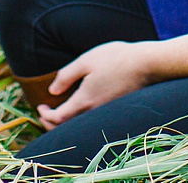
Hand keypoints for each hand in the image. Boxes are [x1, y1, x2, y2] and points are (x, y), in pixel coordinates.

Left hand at [35, 40, 155, 129]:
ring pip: (80, 127)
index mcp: (84, 101)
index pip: (58, 118)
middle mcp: (94, 113)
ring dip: (65, 124)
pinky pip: (91, 122)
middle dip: (51, 124)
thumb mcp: (86, 61)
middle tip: (44, 115)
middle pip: (67, 129)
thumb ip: (66, 76)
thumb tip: (52, 90)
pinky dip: (79, 120)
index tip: (40, 107)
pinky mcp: (114, 111)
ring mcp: (106, 114)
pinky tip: (79, 109)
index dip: (45, 115)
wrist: (147, 64)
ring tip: (58, 114)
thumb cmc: (116, 59)